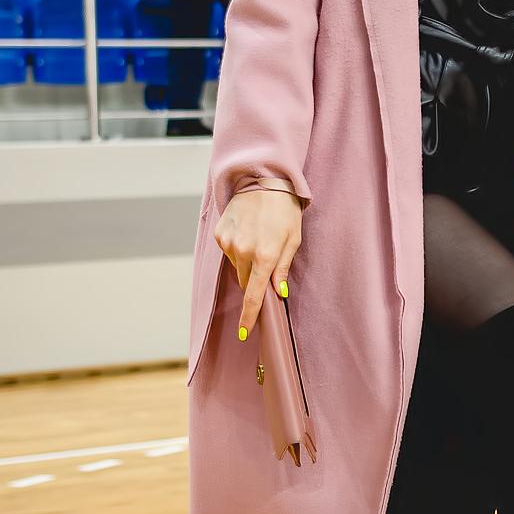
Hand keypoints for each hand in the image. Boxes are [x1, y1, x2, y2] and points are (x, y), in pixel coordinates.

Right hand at [214, 189, 302, 336]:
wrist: (263, 180)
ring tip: (259, 238)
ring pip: (237, 266)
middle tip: (266, 262)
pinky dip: (238, 248)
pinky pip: (229, 251)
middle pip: (245, 281)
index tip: (245, 333)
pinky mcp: (220, 233)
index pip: (253, 295)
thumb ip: (283, 268)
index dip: (249, 316)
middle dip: (255, 280)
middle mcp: (243, 251)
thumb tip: (279, 293)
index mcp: (264, 256)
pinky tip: (247, 232)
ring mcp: (228, 242)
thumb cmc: (284, 210)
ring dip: (247, 262)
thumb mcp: (293, 239)